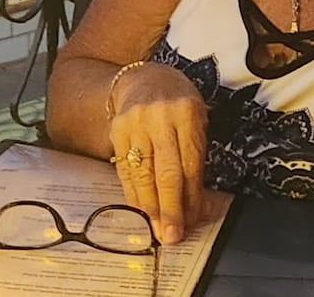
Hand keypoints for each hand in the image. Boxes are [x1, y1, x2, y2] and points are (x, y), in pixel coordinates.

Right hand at [107, 62, 209, 244]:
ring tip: (157, 229)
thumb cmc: (178, 100)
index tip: (194, 219)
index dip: (192, 195)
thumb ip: (195, 151)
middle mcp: (160, 118)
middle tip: (173, 235)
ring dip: (150, 207)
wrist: (142, 78)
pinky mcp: (117, 132)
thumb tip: (196, 199)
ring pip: (142, 174)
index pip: (190, 163)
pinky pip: (125, 169)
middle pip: (165, 172)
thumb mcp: (197, 116)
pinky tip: (141, 209)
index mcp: (187, 112)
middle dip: (170, 208)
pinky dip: (133, 193)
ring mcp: (135, 124)